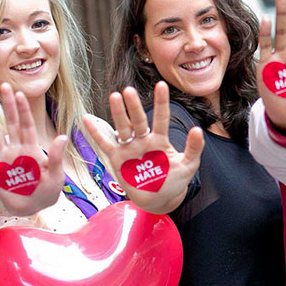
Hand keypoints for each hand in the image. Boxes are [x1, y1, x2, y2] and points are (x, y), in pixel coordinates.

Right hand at [0, 83, 65, 216]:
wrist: (32, 208)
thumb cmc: (47, 192)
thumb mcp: (56, 176)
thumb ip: (57, 157)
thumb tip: (62, 136)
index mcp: (32, 149)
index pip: (27, 125)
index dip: (24, 110)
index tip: (20, 94)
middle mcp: (16, 149)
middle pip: (11, 122)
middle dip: (8, 104)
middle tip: (4, 85)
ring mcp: (3, 157)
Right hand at [84, 81, 203, 213]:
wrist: (159, 200)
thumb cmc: (175, 181)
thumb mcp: (189, 165)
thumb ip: (194, 148)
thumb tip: (198, 129)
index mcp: (160, 140)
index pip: (161, 117)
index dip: (162, 102)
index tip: (161, 85)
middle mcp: (143, 140)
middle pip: (138, 120)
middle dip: (134, 106)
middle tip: (129, 91)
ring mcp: (130, 148)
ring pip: (123, 128)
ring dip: (119, 113)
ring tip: (115, 96)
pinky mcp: (117, 159)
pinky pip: (105, 144)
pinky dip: (96, 132)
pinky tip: (87, 119)